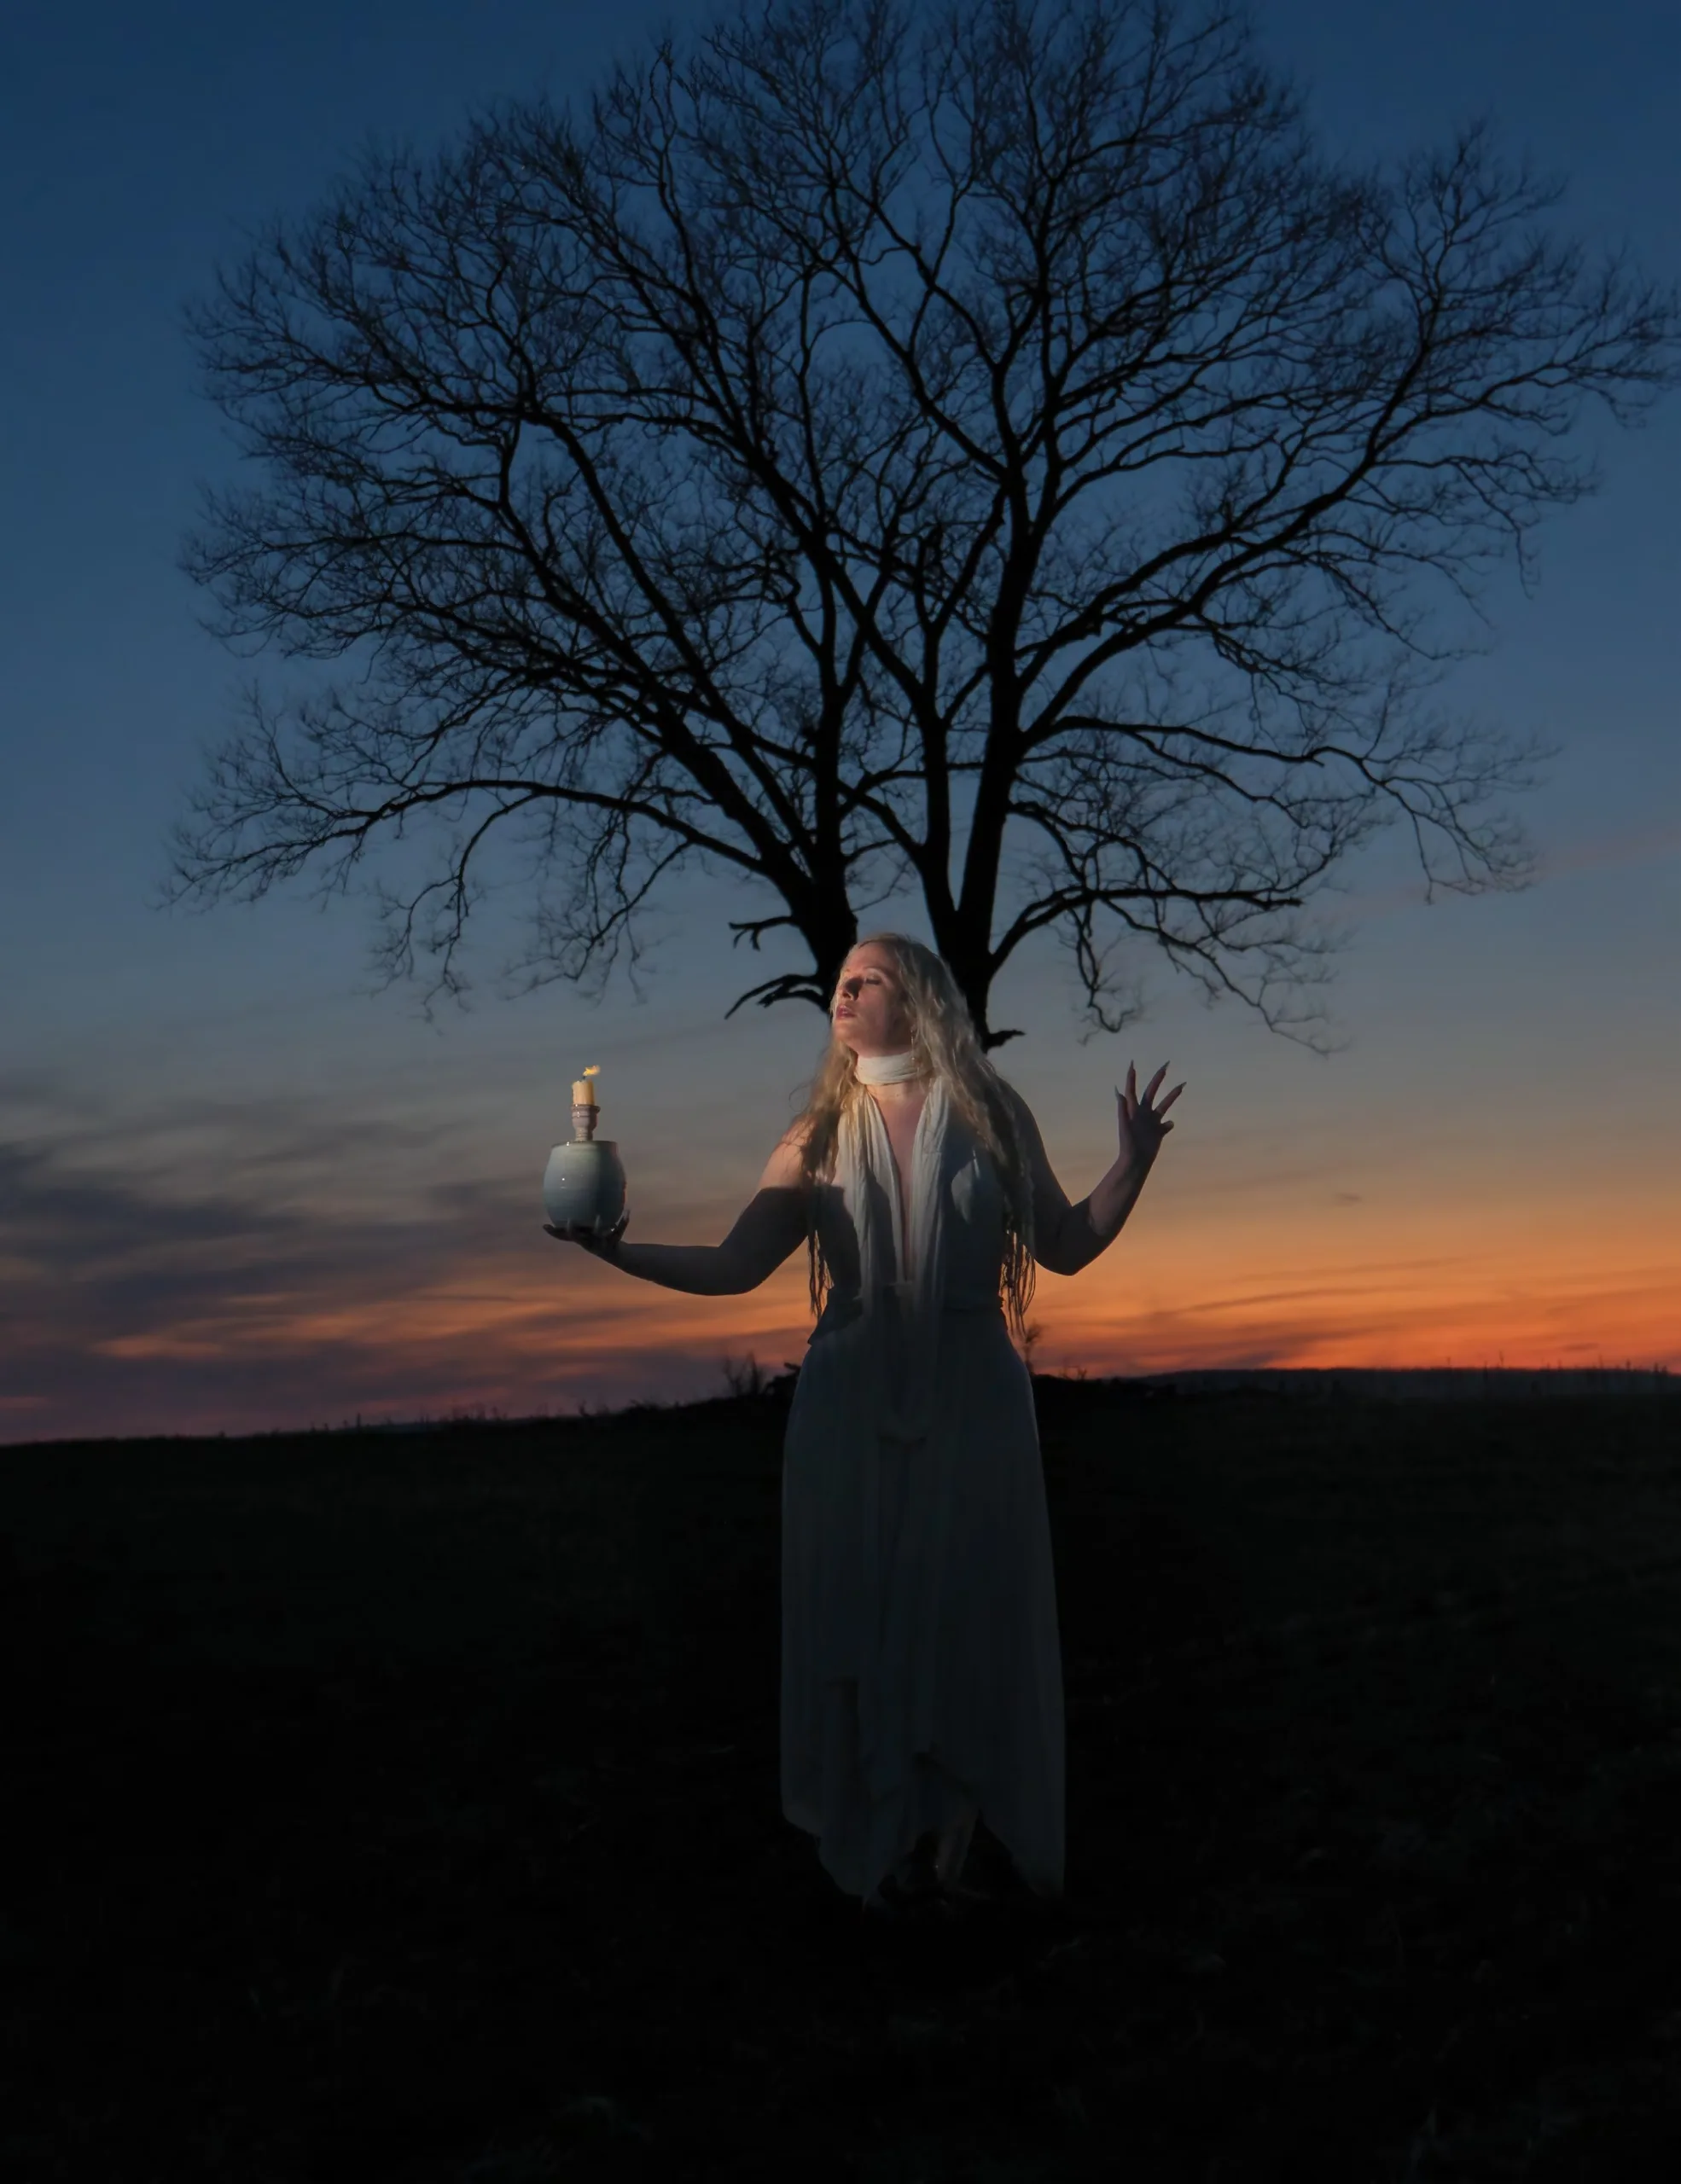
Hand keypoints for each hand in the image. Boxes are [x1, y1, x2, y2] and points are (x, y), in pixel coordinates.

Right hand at [543, 1209, 629, 1254]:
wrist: (617, 1255)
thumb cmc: (600, 1238)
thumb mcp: (591, 1230)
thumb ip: (583, 1219)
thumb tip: (574, 1199)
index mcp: (582, 1239)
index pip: (565, 1237)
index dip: (555, 1233)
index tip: (545, 1226)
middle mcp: (589, 1243)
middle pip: (578, 1239)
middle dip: (572, 1231)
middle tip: (569, 1221)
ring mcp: (601, 1244)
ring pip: (598, 1236)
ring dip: (597, 1226)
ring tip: (598, 1217)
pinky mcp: (614, 1243)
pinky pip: (619, 1231)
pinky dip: (623, 1222)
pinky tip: (627, 1211)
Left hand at [1116, 1061, 1183, 1175]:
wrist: (1136, 1161)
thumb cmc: (1127, 1144)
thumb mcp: (1124, 1125)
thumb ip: (1122, 1109)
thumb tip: (1118, 1091)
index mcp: (1133, 1109)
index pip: (1132, 1089)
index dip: (1131, 1077)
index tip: (1132, 1063)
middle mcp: (1143, 1113)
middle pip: (1152, 1091)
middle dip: (1159, 1078)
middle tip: (1167, 1064)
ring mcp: (1152, 1122)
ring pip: (1164, 1105)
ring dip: (1173, 1095)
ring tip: (1182, 1085)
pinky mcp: (1159, 1132)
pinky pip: (1167, 1125)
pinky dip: (1170, 1123)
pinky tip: (1170, 1124)